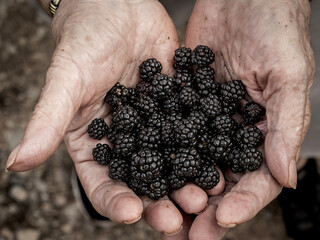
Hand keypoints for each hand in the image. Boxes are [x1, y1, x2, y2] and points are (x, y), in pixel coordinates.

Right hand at [5, 0, 194, 234]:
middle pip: (143, 180)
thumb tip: (15, 163)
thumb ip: (46, 121)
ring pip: (173, 161)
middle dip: (161, 201)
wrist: (117, 6)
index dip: (116, 201)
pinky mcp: (179, 106)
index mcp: (95, 141)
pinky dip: (207, 147)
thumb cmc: (84, 39)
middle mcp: (127, 140)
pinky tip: (222, 159)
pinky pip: (194, 130)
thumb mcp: (65, 80)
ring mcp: (156, 125)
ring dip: (189, 181)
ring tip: (206, 194)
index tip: (132, 214)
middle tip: (180, 216)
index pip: (103, 182)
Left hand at [164, 0, 313, 238]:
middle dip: (204, 209)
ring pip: (190, 164)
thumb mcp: (287, 75)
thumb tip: (288, 177)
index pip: (255, 178)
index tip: (220, 220)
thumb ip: (287, 126)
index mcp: (262, 132)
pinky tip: (144, 175)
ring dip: (177, 192)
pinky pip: (168, 134)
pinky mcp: (181, 103)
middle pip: (219, 180)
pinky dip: (157, 155)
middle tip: (186, 235)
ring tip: (162, 217)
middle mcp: (231, 132)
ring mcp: (204, 120)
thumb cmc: (275, 30)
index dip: (241, 202)